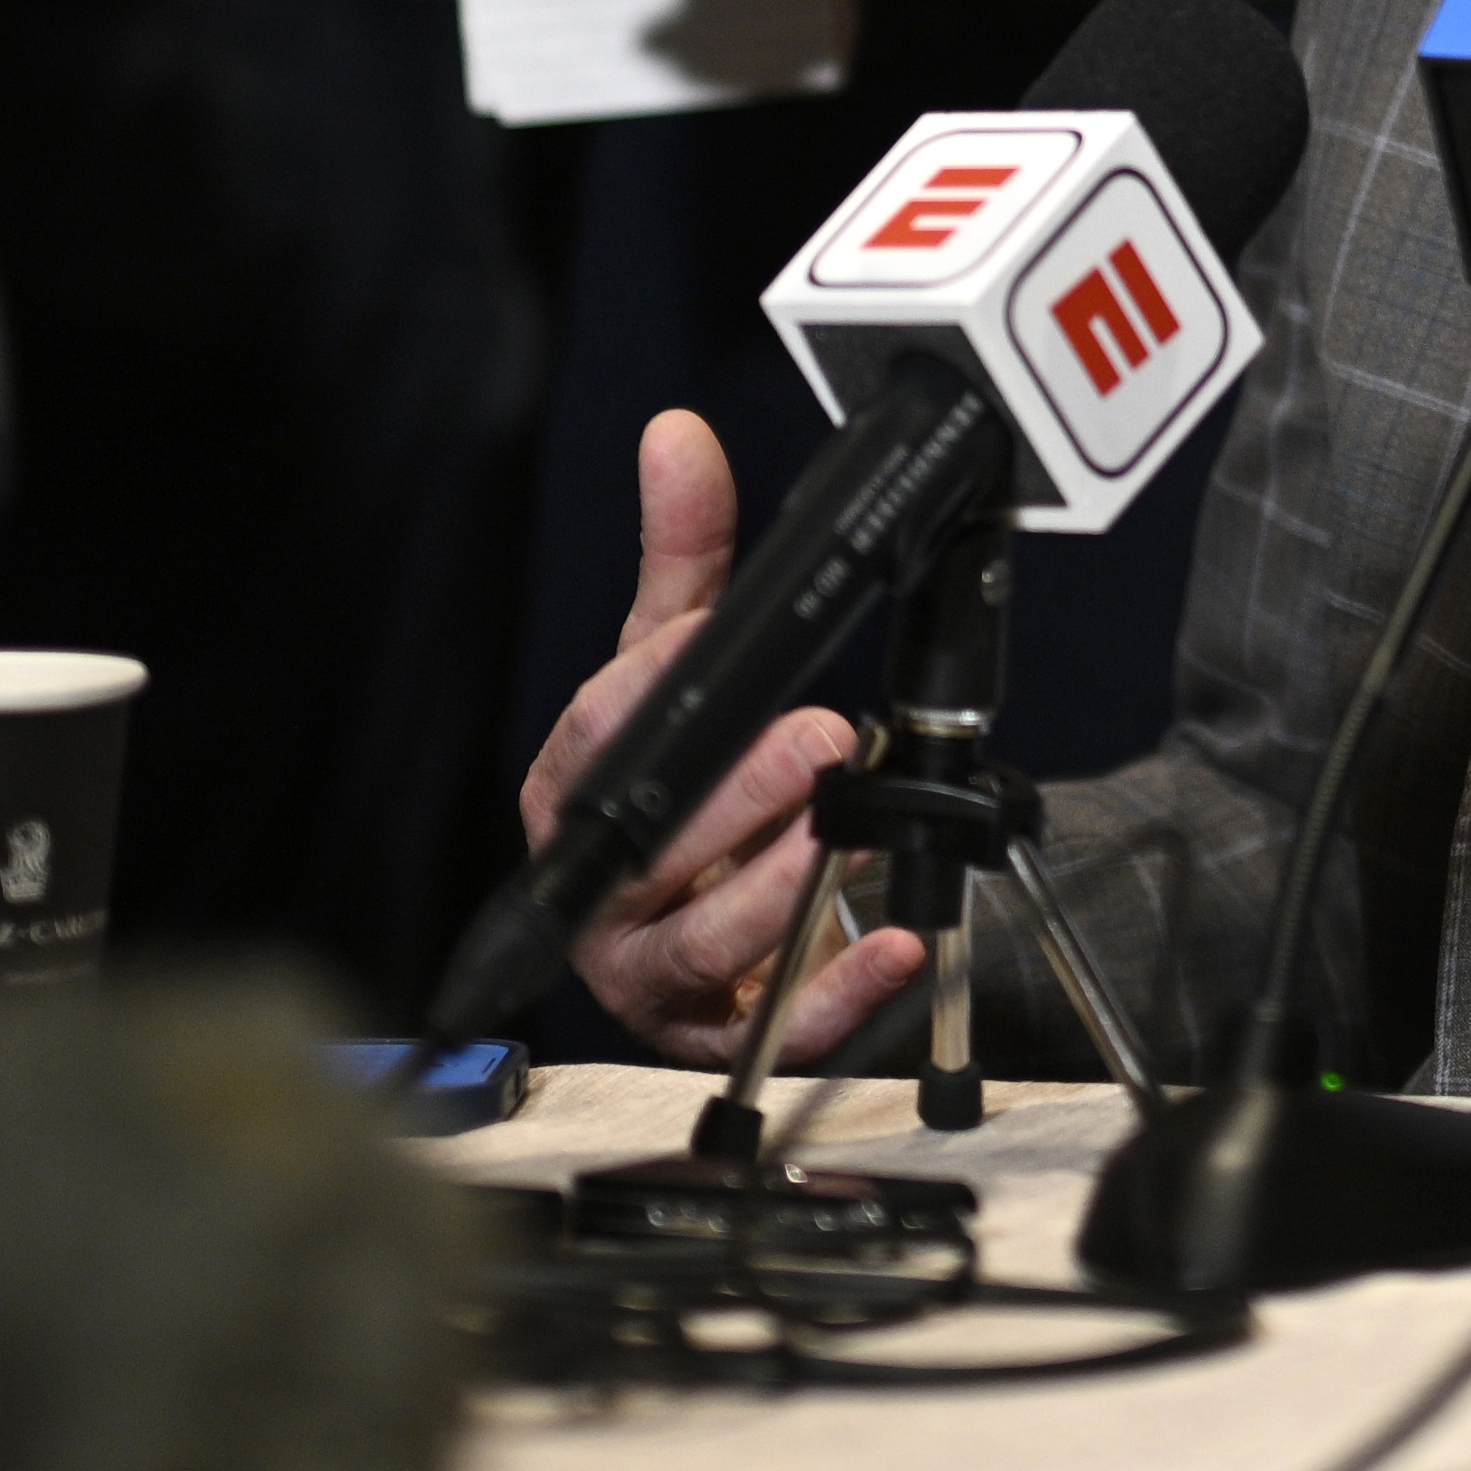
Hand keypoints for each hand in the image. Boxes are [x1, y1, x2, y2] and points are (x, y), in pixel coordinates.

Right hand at [518, 412, 922, 1063]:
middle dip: (738, 794)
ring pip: (705, 939)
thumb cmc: (689, 786)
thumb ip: (686, 556)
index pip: (599, 736)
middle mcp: (603, 888)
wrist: (716, 921)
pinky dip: (834, 989)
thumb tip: (677, 437)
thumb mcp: (682, 664)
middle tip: (820, 740)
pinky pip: (773, 1023)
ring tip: (854, 829)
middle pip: (655, 845)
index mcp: (579, 793)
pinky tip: (890, 946)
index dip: (650, 691)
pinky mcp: (717, 1033)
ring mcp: (653, 968)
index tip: (708, 647)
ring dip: (785, 883)